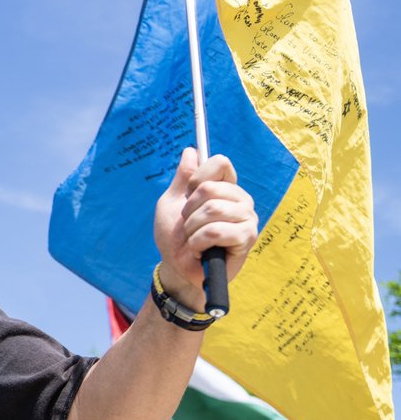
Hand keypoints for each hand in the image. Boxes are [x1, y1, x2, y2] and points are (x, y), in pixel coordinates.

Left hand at [153, 148, 258, 307]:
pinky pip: (216, 231)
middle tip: (189, 226)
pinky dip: (198, 242)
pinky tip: (201, 250)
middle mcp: (241, 199)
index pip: (220, 163)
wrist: (177, 268)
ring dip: (192, 229)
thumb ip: (183, 178)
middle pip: (210, 187)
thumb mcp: (172, 203)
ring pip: (212, 210)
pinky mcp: (248, 238)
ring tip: (195, 240)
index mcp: (225, 188)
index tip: (188, 196)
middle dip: (188, 210)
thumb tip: (191, 151)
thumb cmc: (176, 236)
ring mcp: (247, 218)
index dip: (197, 177)